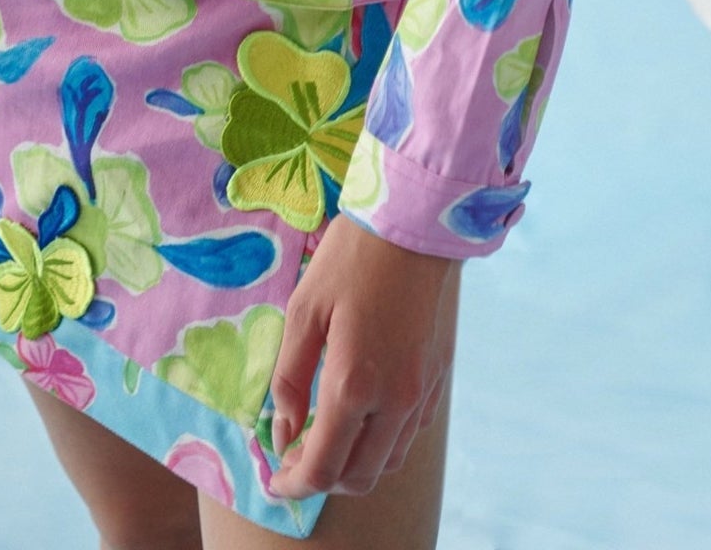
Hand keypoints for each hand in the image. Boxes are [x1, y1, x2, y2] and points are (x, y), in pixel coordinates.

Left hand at [267, 212, 460, 500]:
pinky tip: (360, 417)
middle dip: (322, 480)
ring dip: (354, 465)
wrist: (413, 225)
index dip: (294, 484)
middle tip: (294, 459)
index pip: (322, 468)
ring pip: (387, 462)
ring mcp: (420, 392)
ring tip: (324, 441)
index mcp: (354, 385)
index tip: (275, 481)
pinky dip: (380, 443)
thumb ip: (289, 380)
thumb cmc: (350, 260)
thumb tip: (283, 433)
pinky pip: (408, 435)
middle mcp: (394, 401)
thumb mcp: (303, 312)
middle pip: (358, 477)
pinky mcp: (436, 379)